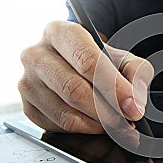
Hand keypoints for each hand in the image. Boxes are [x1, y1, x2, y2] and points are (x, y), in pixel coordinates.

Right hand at [18, 20, 153, 138]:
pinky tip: (95, 122)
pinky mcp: (28, 107)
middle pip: (74, 89)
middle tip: (126, 119)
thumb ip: (135, 73)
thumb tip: (134, 102)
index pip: (87, 60)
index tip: (132, 105)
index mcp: (60, 32)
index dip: (114, 87)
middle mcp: (36, 55)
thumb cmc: (97, 60)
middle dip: (106, 110)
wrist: (74, 66)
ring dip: (97, 123)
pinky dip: (83, 130)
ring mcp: (27, 82)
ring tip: (114, 122)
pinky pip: (59, 126)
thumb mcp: (122, 58)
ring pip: (66, 113)